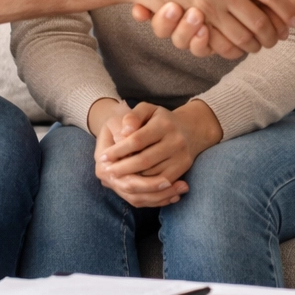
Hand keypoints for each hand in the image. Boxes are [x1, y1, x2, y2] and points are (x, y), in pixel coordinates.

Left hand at [94, 101, 222, 207]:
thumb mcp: (147, 110)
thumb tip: (124, 132)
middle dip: (122, 168)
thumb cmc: (161, 119)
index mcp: (164, 124)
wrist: (191, 129)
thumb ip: (133, 116)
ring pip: (152, 174)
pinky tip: (133, 183)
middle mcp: (175, 140)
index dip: (118, 150)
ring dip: (132, 179)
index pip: (137, 140)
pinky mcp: (184, 167)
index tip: (103, 156)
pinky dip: (146, 184)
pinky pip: (162, 182)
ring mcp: (181, 155)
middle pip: (144, 160)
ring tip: (116, 179)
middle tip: (107, 172)